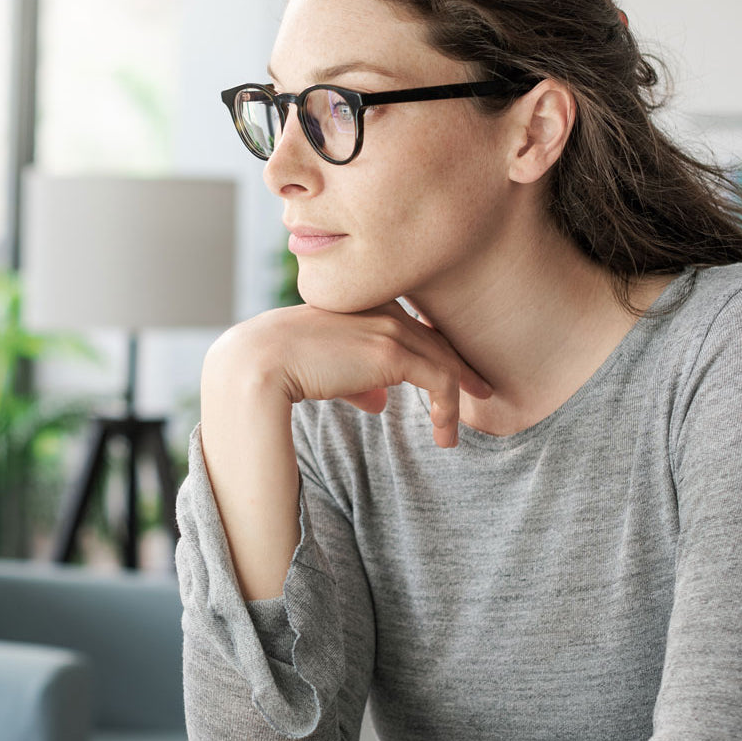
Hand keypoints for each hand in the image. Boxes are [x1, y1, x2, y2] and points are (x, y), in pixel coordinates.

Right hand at [205, 302, 491, 447]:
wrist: (260, 362)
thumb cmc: (280, 366)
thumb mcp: (323, 367)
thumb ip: (355, 381)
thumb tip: (379, 403)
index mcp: (362, 303)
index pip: (411, 324)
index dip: (434, 349)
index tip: (450, 373)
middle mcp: (381, 308)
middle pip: (435, 337)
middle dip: (460, 366)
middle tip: (481, 389)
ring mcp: (389, 328)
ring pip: (443, 360)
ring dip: (456, 398)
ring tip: (452, 431)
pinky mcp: (393, 353)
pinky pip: (440, 381)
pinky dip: (448, 411)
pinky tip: (444, 437)